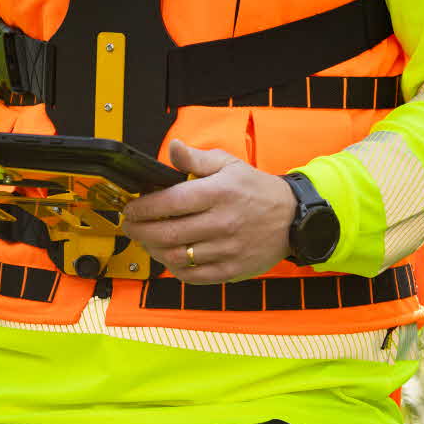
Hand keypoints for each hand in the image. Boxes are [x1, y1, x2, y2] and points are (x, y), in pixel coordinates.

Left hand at [118, 140, 296, 283]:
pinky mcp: (232, 269)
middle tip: (130, 226)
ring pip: (177, 256)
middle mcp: (222, 222)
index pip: (170, 202)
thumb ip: (196, 158)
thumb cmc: (257, 189)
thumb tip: (172, 147)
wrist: (293, 218)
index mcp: (219, 193)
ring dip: (153, 250)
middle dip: (139, 231)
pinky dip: (174, 269)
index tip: (131, 209)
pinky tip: (167, 257)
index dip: (143, 208)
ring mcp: (227, 249)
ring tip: (146, 240)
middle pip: (168, 233)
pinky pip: (194, 276)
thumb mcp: (228, 164)